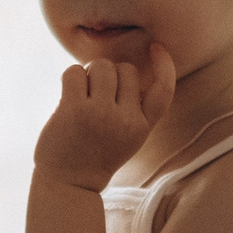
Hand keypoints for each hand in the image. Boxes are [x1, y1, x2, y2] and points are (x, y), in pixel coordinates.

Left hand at [34, 45, 176, 190]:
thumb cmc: (95, 154)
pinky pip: (74, 72)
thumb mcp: (127, 137)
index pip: (163, 90)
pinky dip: (70, 78)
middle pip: (124, 69)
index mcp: (141, 127)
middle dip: (109, 74)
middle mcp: (125, 120)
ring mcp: (99, 114)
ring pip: (100, 66)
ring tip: (81, 96)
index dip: (164, 65)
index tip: (155, 48)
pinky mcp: (73, 110)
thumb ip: (133, 108)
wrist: (68, 183)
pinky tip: (67, 97)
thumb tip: (121, 67)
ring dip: (88, 74)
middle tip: (95, 96)